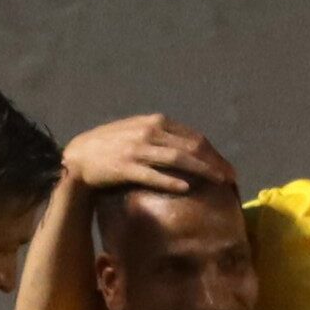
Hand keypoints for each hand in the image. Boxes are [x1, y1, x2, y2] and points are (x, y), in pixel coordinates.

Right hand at [64, 114, 236, 197]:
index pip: (193, 137)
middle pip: (191, 147)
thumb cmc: (111, 147)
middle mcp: (149, 132)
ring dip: (202, 170)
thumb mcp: (138, 133)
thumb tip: (190, 149)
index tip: (227, 168)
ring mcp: (137, 149)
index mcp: (155, 122)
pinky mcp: (126, 167)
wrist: (78, 157)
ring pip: (177, 159)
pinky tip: (186, 188)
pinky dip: (170, 181)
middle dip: (215, 162)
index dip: (214, 153)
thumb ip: (162, 137)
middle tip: (231, 178)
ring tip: (218, 182)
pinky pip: (152, 174)